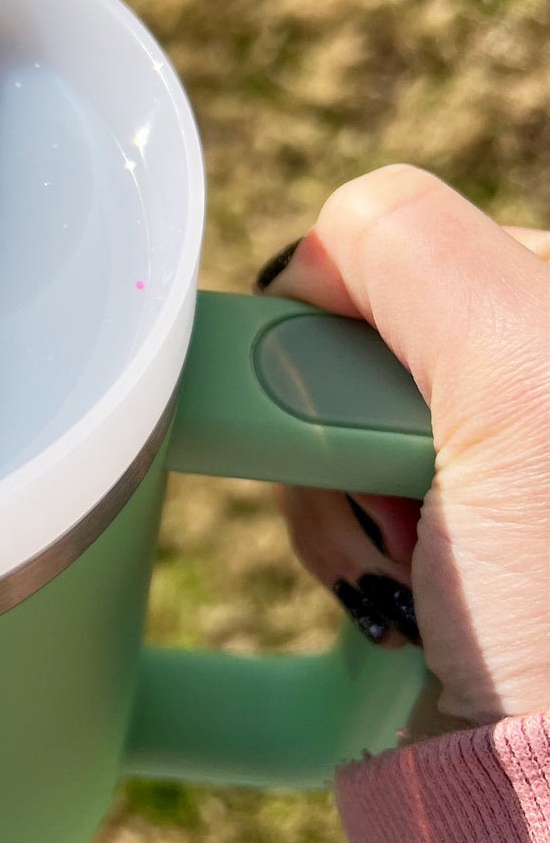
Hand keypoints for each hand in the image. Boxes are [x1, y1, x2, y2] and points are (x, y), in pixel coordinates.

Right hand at [258, 165, 549, 735]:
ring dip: (339, 501)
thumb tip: (314, 252)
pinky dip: (339, 545)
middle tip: (416, 500)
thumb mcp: (524, 375)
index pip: (423, 242)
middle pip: (366, 341)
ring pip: (335, 425)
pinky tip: (394, 599)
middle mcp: (531, 398)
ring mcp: (495, 478)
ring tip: (410, 570)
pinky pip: (336, 501)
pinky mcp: (456, 548)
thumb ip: (415, 249)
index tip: (391, 401)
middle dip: (346, 421)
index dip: (374, 312)